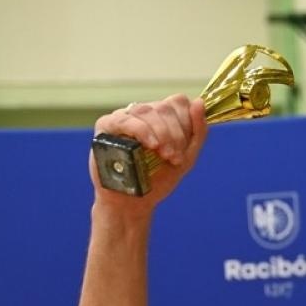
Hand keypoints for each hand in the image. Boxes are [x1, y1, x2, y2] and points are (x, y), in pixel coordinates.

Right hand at [90, 94, 208, 212]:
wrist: (134, 203)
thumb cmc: (158, 180)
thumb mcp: (186, 158)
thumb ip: (198, 132)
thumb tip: (199, 102)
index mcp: (161, 117)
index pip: (177, 102)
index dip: (186, 122)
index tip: (184, 148)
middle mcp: (142, 113)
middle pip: (164, 107)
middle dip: (175, 134)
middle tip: (175, 158)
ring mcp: (124, 117)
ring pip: (146, 110)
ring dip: (161, 134)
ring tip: (164, 156)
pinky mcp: (106, 126)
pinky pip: (125, 119)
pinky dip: (141, 130)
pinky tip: (150, 145)